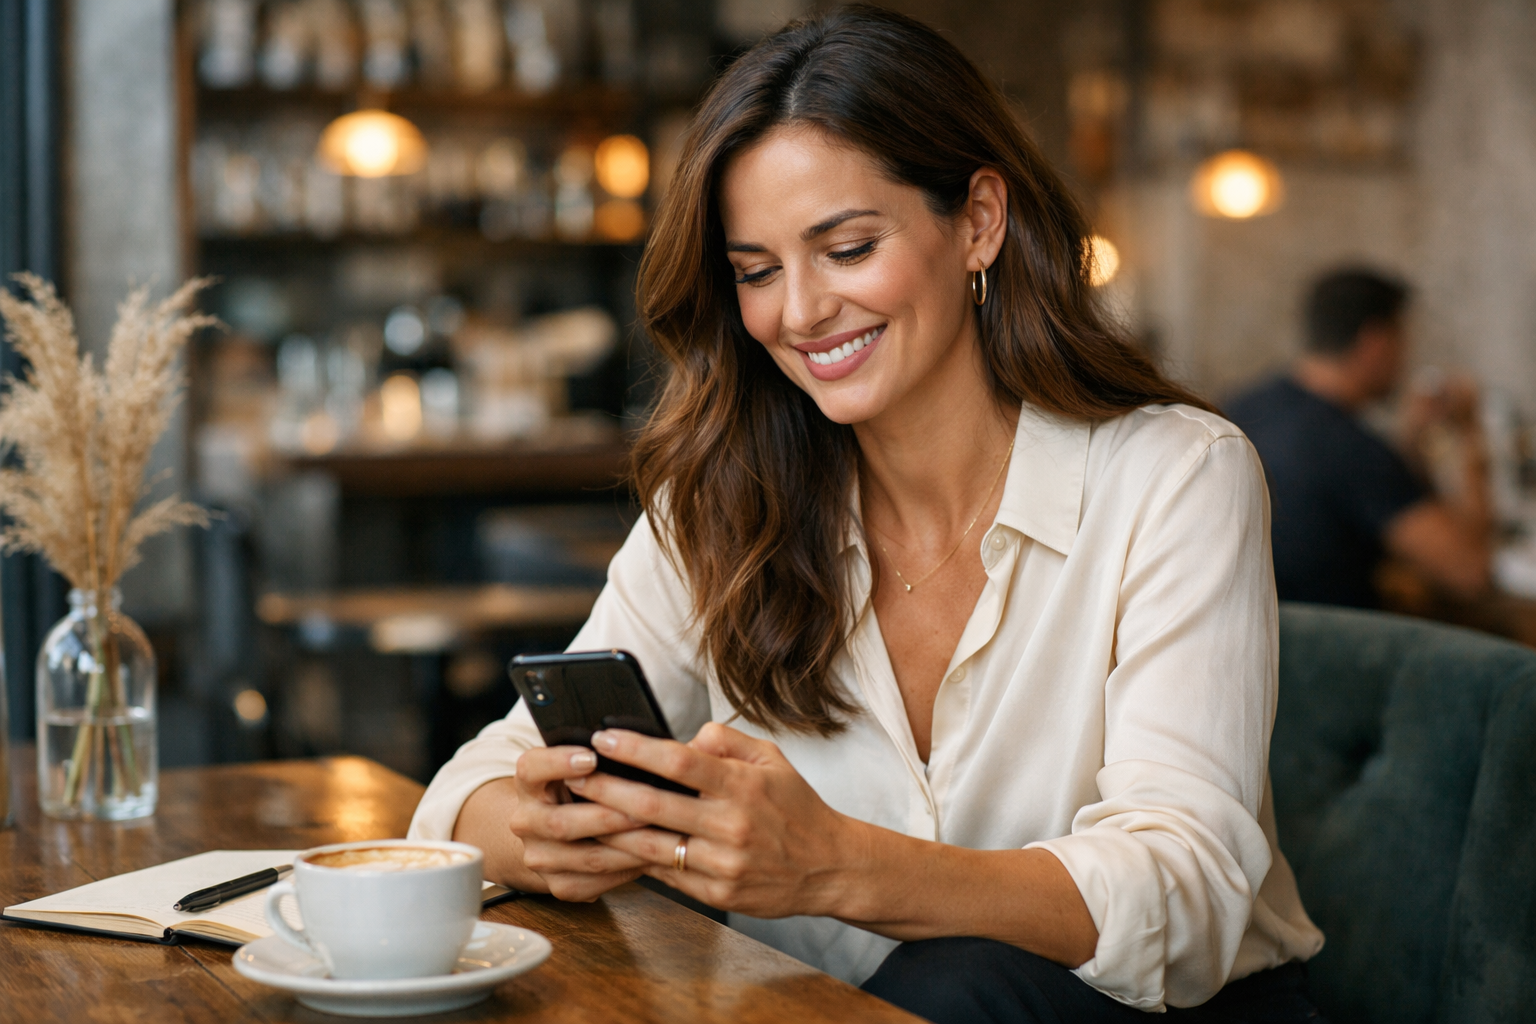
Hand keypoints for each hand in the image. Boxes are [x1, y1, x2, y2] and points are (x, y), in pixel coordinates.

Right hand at [506, 745, 648, 901]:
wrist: (554, 831)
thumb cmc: (580, 788)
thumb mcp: (581, 765)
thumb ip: (604, 754)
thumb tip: (653, 744)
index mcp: (528, 783)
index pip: (532, 768)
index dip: (559, 762)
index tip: (592, 756)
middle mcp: (526, 821)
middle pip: (561, 822)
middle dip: (607, 816)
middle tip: (645, 807)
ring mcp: (539, 856)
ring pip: (585, 857)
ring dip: (626, 847)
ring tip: (659, 835)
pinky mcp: (557, 884)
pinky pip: (595, 882)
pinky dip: (627, 870)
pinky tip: (650, 858)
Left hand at [568, 723, 867, 917]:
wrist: (830, 866)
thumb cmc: (796, 807)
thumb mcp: (772, 759)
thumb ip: (726, 741)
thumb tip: (684, 738)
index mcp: (743, 786)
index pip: (681, 762)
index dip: (637, 749)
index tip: (604, 738)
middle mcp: (731, 825)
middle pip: (654, 806)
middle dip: (606, 789)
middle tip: (574, 775)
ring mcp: (723, 864)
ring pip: (651, 846)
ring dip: (608, 829)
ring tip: (578, 812)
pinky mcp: (718, 895)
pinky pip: (667, 875)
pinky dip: (635, 860)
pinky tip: (610, 846)